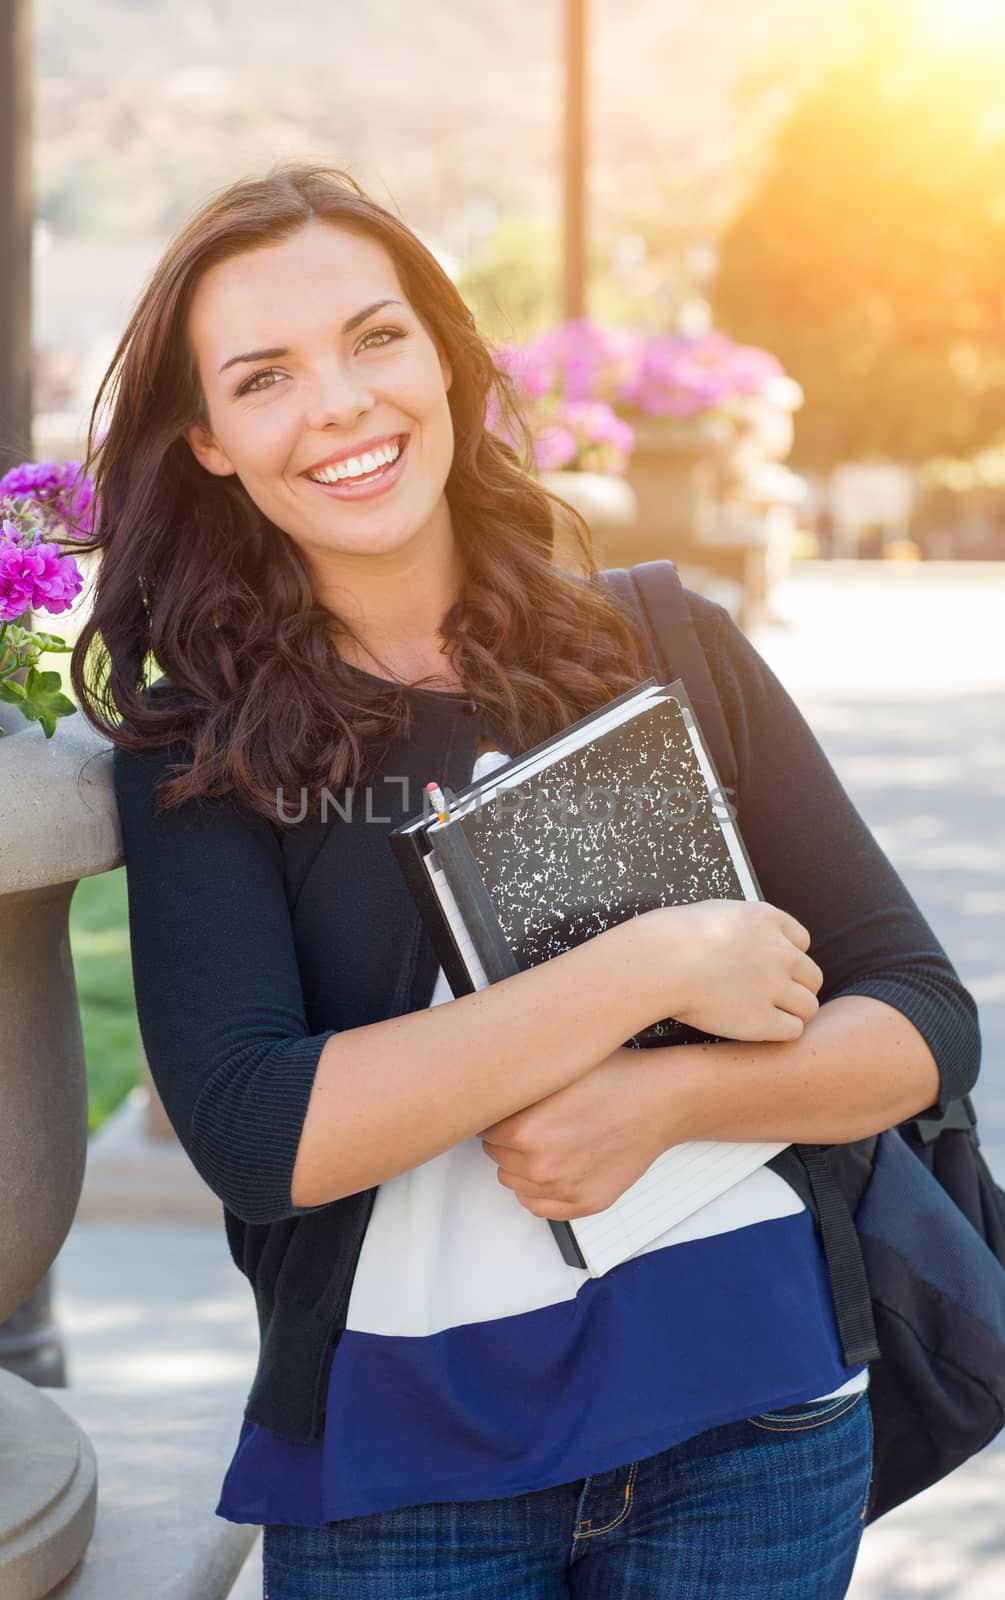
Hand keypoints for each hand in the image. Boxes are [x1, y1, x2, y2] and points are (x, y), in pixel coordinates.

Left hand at [479, 1048, 693, 1221]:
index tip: (512, 1105)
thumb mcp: (554, 1068)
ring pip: (513, 1182)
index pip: (482, 1128)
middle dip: (509, 1138)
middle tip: (537, 1119)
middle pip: (495, 1155)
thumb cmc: (614, 1077)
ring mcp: (564, 1189)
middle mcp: (541, 1165)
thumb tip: (479, 1093)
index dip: (498, 1113)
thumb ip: (513, 1087)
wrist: (661, 1099)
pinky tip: (559, 1163)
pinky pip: (538, 1207)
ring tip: (551, 1139)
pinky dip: (541, 1190)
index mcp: (525, 1129)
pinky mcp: (585, 1204)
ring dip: (522, 1164)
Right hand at [635, 900, 823, 1041]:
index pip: (802, 941)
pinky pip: (793, 1030)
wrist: (661, 961)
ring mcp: (774, 987)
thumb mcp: (714, 912)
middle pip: (812, 976)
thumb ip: (738, 926)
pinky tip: (759, 1028)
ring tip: (769, 1017)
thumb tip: (738, 939)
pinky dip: (780, 1032)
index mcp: (767, 919)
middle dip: (796, 987)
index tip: (771, 967)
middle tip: (773, 997)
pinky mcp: (762, 1020)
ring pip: (808, 1006)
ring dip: (793, 1012)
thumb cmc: (672, 936)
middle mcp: (780, 952)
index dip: (788, 957)